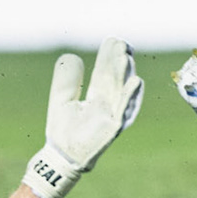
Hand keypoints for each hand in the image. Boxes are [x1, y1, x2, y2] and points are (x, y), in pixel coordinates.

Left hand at [22, 39, 143, 197]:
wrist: (60, 157)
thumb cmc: (62, 132)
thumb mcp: (61, 98)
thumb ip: (67, 79)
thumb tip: (73, 56)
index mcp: (97, 98)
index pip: (105, 73)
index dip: (108, 57)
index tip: (112, 40)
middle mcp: (107, 105)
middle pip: (115, 79)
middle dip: (118, 61)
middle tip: (122, 42)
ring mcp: (112, 116)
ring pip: (121, 91)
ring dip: (125, 74)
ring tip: (126, 55)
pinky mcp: (113, 128)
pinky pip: (124, 110)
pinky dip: (130, 96)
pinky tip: (136, 81)